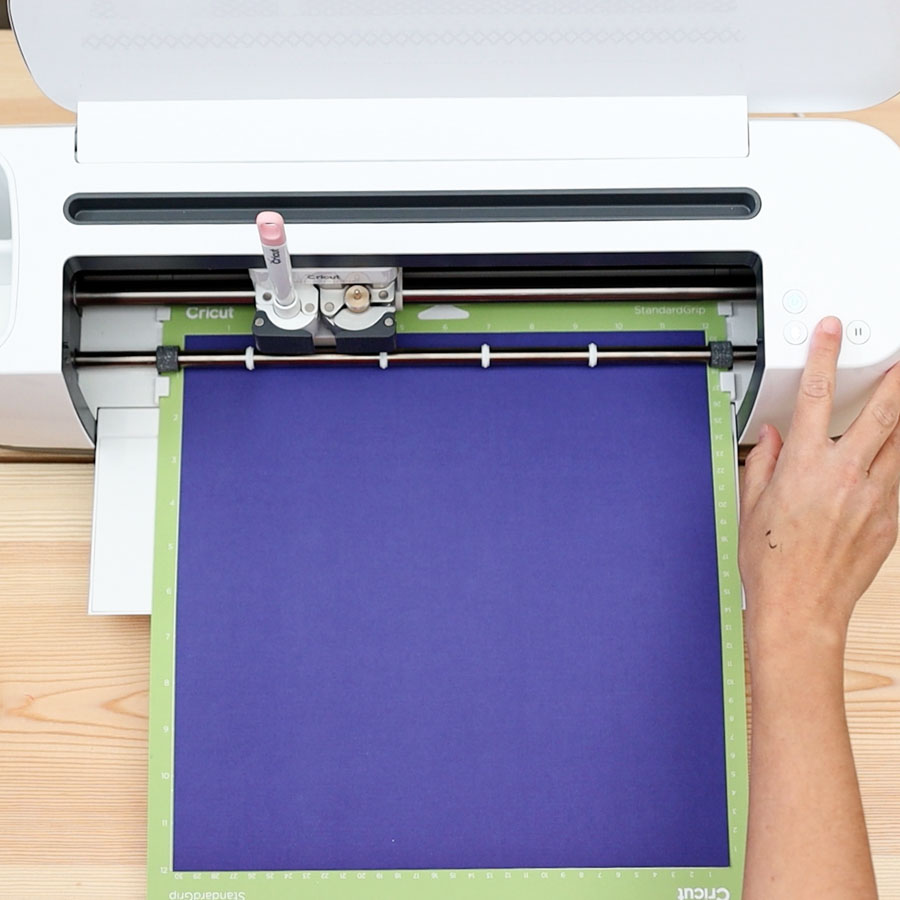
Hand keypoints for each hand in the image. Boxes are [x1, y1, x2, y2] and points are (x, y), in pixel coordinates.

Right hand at [739, 316, 899, 652]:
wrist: (801, 607)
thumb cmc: (773, 563)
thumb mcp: (752, 505)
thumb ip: (763, 462)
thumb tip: (772, 438)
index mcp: (804, 466)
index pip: (817, 395)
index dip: (826, 355)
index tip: (832, 332)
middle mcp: (845, 476)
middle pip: (882, 411)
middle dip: (895, 377)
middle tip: (899, 358)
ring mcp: (875, 497)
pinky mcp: (891, 519)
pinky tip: (898, 452)